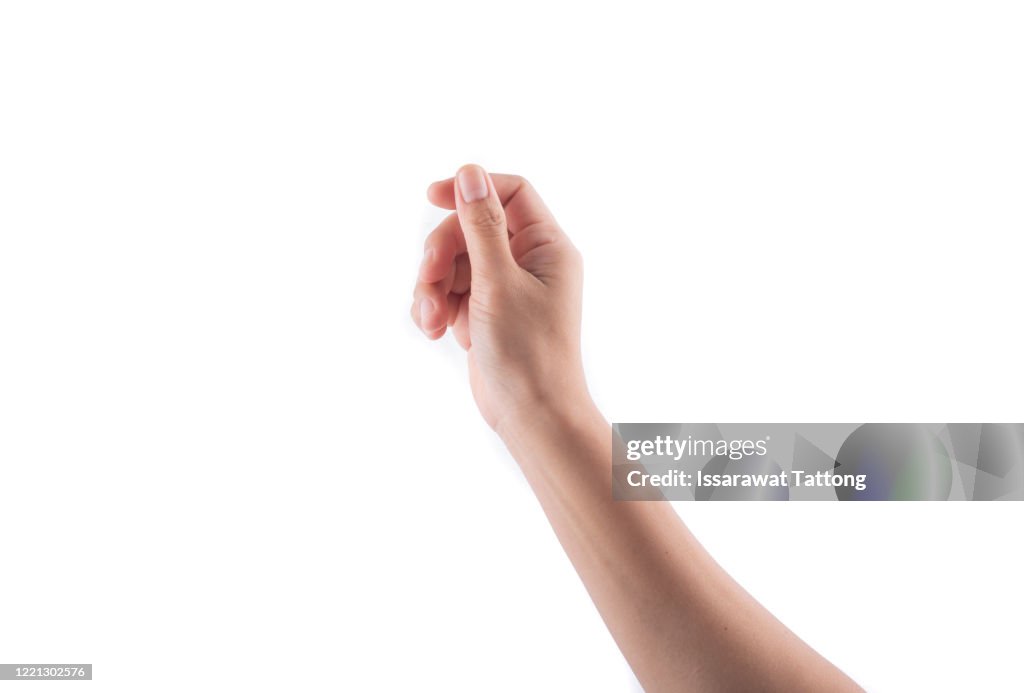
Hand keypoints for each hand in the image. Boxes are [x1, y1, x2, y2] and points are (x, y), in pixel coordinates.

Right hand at [411, 165, 587, 434]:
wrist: (532, 416)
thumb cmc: (528, 353)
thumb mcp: (498, 282)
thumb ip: (481, 226)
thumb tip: (469, 174)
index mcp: (547, 247)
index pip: (509, 193)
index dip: (470, 189)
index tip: (432, 196)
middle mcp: (529, 262)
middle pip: (470, 228)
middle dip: (441, 254)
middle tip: (428, 281)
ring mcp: (505, 288)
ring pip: (453, 262)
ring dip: (433, 288)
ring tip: (433, 322)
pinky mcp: (484, 312)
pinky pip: (449, 292)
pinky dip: (436, 307)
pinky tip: (435, 331)